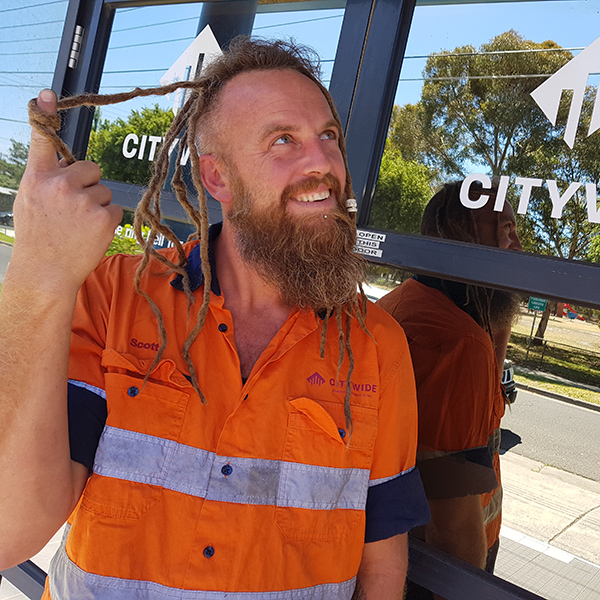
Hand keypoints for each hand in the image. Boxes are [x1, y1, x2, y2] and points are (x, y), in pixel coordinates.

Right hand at [11, 89, 122, 292]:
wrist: (45, 274)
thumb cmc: (39, 239)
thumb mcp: (32, 202)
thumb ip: (47, 181)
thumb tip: (68, 167)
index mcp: (38, 179)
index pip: (43, 141)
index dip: (44, 114)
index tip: (47, 94)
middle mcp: (60, 184)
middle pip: (91, 168)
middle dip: (87, 186)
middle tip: (73, 211)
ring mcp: (83, 201)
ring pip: (104, 191)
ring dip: (97, 206)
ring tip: (78, 227)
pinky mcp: (103, 217)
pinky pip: (115, 210)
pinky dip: (107, 222)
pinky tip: (90, 235)